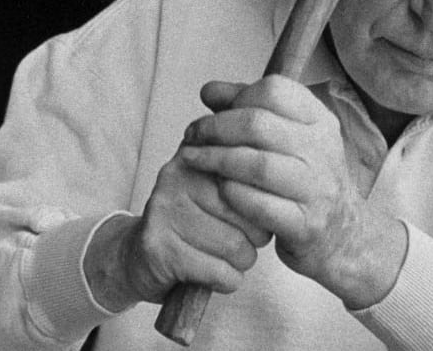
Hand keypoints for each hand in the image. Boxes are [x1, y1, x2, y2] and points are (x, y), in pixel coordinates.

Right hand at [84, 110, 272, 310]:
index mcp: (201, 151)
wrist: (140, 257)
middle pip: (249, 211)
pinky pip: (218, 271)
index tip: (253, 216)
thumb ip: (253, 176)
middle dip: (254, 237)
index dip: (262, 206)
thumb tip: (292, 181)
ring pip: (235, 245)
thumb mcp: (223, 189)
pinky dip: (224, 281)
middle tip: (239, 242)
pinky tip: (212, 274)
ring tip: (225, 257)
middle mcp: (180, 172)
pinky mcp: (158, 245)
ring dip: (240, 262)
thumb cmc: (196, 224)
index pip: (256, 177)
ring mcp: (165, 207)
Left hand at [182, 76, 407, 308]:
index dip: (237, 96)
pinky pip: (260, 205)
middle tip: (191, 134)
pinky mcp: (306, 225)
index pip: (275, 91)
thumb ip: (248, 110)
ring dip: (215, 160)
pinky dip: (232, 195)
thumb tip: (210, 90)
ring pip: (257, 164)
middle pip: (259, 125)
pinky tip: (218, 190)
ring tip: (191, 159)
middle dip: (215, 128)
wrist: (342, 235)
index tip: (212, 110)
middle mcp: (323, 150)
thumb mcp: (287, 138)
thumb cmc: (305, 181)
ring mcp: (318, 189)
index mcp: (320, 121)